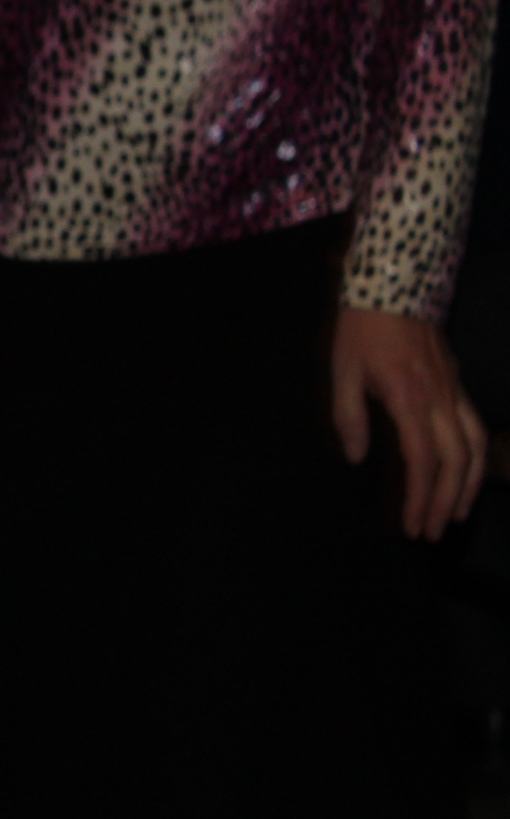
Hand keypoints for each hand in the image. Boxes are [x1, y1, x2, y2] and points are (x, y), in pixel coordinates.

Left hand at [331, 306, 485, 539]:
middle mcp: (440, 399)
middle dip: (447, 501)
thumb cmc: (361, 330)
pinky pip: (475, 427)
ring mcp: (454, 390)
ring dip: (469, 484)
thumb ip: (348, 416)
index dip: (420, 497)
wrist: (395, 287)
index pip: (422, 461)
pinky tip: (465, 474)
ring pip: (476, 446)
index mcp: (409, 399)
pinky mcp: (457, 383)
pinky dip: (475, 457)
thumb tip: (355, 458)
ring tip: (455, 514)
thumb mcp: (341, 371)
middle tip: (432, 531)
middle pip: (456, 461)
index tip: (413, 525)